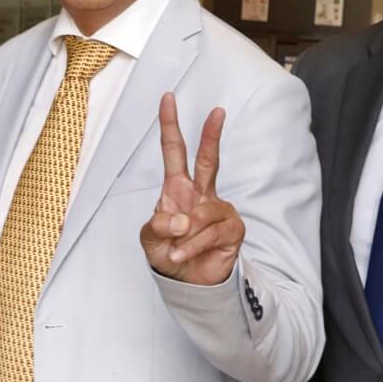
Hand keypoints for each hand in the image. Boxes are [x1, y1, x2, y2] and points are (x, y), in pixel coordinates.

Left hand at [140, 93, 243, 285]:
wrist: (187, 283)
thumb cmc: (168, 253)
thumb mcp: (150, 239)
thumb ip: (157, 226)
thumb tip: (182, 219)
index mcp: (177, 188)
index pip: (174, 152)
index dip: (170, 126)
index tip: (167, 98)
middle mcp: (200, 194)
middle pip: (208, 159)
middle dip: (211, 135)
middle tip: (218, 111)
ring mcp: (219, 210)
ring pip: (203, 213)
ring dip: (184, 236)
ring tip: (175, 251)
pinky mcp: (233, 229)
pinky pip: (212, 233)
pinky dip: (194, 246)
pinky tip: (183, 255)